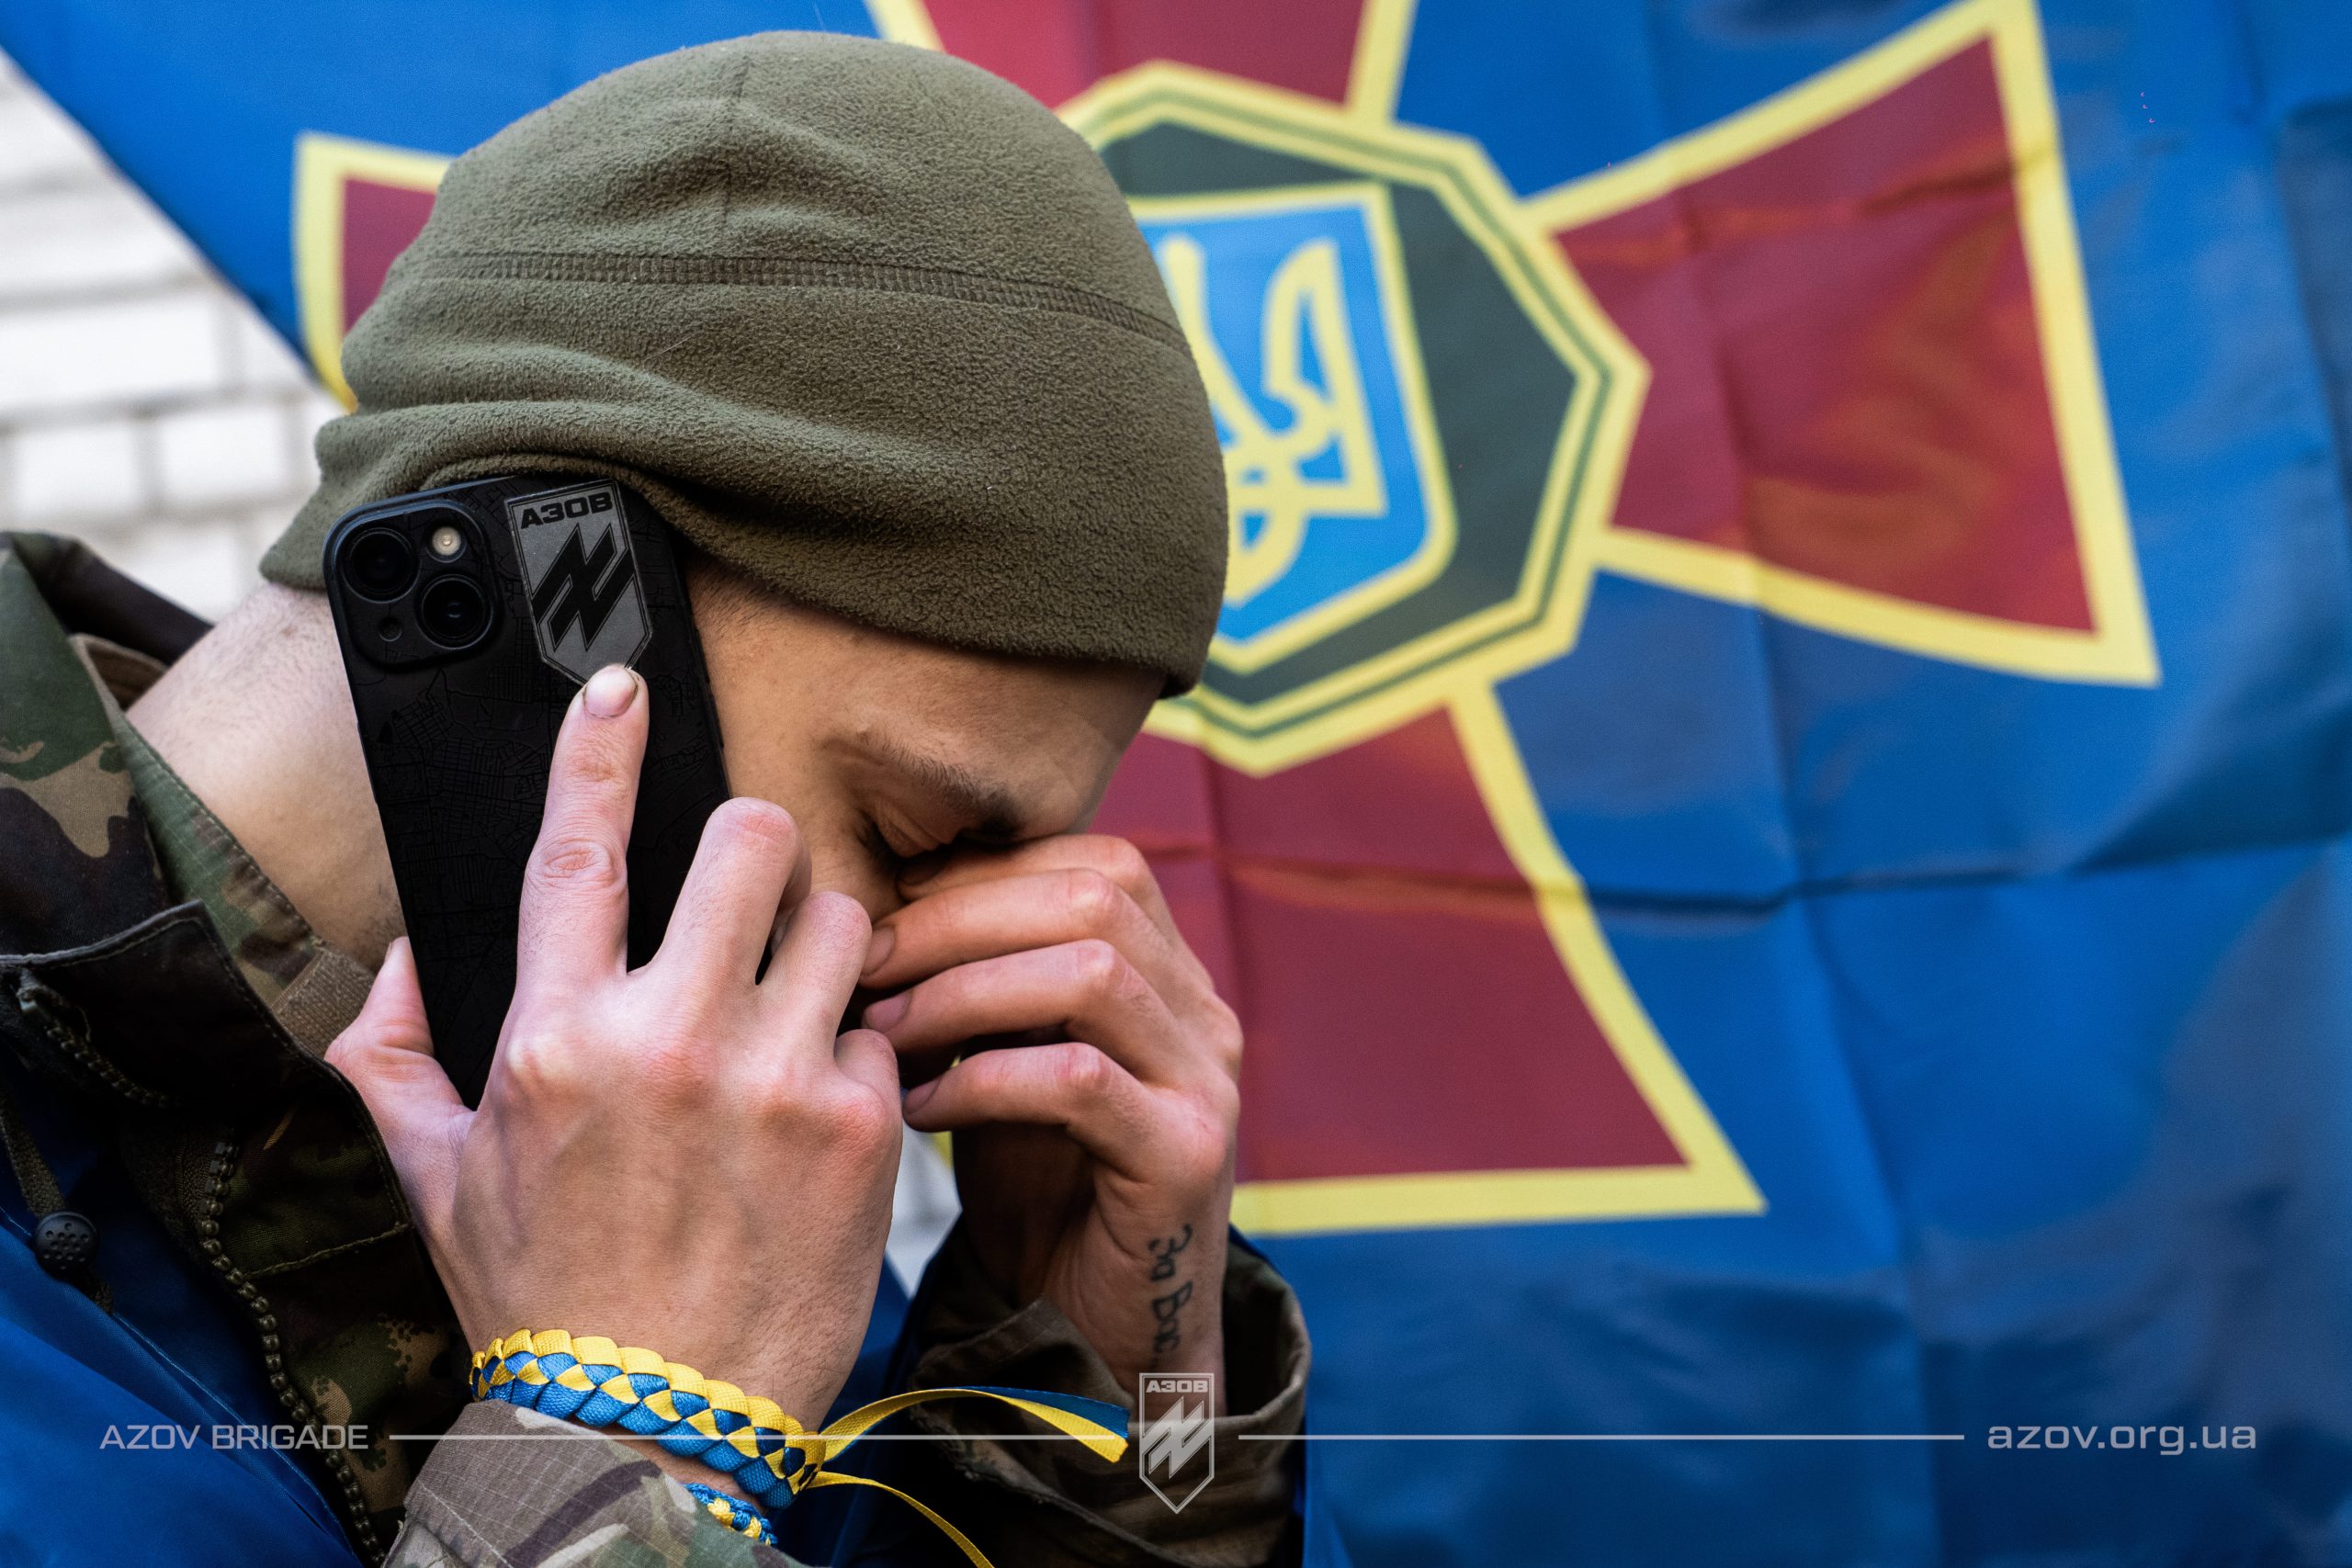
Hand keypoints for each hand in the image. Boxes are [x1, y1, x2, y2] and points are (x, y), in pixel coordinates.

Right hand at [328, 665, 902, 1451]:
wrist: (653, 1426)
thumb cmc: (545, 1299)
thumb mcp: (438, 1178)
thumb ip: (393, 1054)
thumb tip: (402, 953)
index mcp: (556, 1037)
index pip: (578, 853)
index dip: (598, 752)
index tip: (619, 684)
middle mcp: (669, 1039)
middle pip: (754, 841)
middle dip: (758, 849)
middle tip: (751, 897)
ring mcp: (775, 1079)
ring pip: (841, 919)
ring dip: (822, 945)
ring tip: (794, 1009)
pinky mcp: (861, 1127)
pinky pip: (882, 1029)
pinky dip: (860, 1054)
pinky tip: (823, 1112)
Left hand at [859, 836, 1239, 1401]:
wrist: (1096, 1333)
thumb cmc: (1038, 1188)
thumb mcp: (1005, 1059)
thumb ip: (978, 985)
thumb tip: (866, 909)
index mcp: (1170, 974)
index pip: (1093, 863)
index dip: (979, 874)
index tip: (879, 916)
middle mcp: (1204, 1013)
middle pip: (1093, 897)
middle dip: (957, 920)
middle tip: (861, 966)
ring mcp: (1205, 1082)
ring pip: (1091, 974)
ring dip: (963, 992)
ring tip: (879, 1033)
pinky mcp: (1185, 1157)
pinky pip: (1079, 1080)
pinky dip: (983, 1080)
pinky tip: (919, 1110)